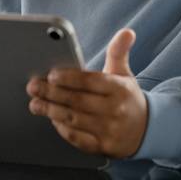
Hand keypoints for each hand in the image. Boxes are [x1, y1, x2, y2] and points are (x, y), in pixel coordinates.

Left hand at [26, 28, 147, 157]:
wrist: (147, 129)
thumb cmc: (127, 98)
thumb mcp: (124, 73)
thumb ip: (118, 52)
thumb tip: (126, 32)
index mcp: (119, 89)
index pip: (91, 81)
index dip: (69, 78)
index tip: (51, 75)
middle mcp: (115, 110)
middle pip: (78, 101)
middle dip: (52, 93)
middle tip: (33, 87)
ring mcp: (109, 130)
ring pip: (74, 119)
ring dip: (51, 111)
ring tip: (35, 103)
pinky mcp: (103, 146)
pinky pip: (78, 138)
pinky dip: (63, 129)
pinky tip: (52, 120)